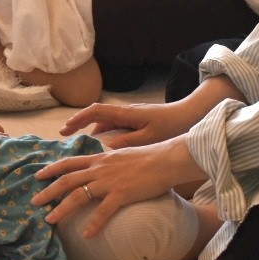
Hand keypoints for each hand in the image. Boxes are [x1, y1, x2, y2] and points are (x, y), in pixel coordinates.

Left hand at [32, 139, 206, 236]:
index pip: (69, 163)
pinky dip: (94, 224)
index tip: (38, 175)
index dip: (52, 169)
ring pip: (78, 195)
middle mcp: (99, 169)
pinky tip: (87, 235)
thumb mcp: (122, 154)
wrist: (167, 159)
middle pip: (67, 180)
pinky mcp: (122, 194)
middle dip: (48, 191)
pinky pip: (104, 211)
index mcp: (99, 159)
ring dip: (62, 209)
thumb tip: (103, 165)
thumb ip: (109, 161)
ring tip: (50, 220)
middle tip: (34, 201)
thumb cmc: (150, 157)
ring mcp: (109, 182)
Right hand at [58, 100, 199, 148]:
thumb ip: (127, 142)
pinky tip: (103, 144)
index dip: (78, 119)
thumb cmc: (173, 125)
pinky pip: (115, 126)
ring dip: (91, 129)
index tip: (66, 129)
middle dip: (79, 123)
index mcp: (126, 114)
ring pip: (106, 121)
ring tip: (80, 142)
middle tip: (65, 135)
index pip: (95, 112)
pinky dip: (105, 132)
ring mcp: (131, 117)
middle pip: (96, 115)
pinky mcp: (138, 122)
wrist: (193, 115)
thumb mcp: (150, 137)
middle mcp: (125, 113)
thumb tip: (104, 148)